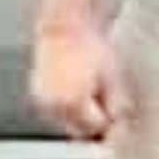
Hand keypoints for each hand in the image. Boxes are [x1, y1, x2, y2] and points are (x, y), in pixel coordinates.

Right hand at [30, 21, 132, 139]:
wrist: (64, 29)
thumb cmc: (90, 48)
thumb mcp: (112, 75)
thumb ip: (117, 103)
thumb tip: (120, 121)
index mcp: (74, 103)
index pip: (96, 127)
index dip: (110, 121)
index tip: (117, 113)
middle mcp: (55, 107)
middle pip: (79, 129)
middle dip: (94, 121)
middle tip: (106, 103)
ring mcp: (44, 102)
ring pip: (67, 122)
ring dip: (80, 116)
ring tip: (91, 90)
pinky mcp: (38, 96)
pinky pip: (57, 112)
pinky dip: (68, 107)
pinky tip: (79, 88)